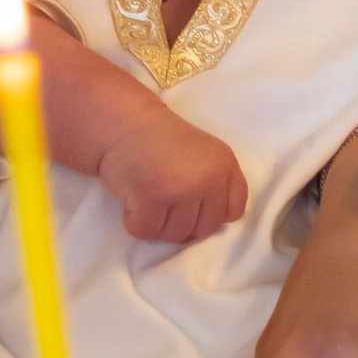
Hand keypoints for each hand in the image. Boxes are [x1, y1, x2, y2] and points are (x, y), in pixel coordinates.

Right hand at [97, 101, 247, 244]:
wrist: (125, 122)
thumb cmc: (160, 143)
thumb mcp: (203, 156)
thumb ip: (214, 186)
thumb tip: (208, 229)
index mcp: (225, 166)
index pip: (232, 213)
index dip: (208, 213)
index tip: (189, 200)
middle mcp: (209, 178)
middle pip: (203, 230)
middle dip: (180, 222)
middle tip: (161, 196)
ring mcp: (182, 188)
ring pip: (175, 235)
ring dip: (157, 223)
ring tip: (147, 194)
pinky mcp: (152, 197)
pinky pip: (147, 232)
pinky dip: (135, 222)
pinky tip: (133, 198)